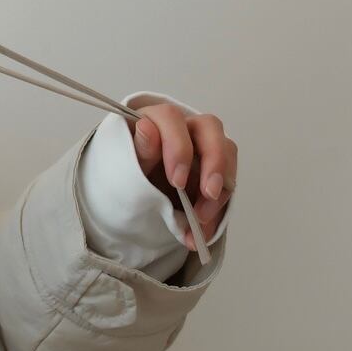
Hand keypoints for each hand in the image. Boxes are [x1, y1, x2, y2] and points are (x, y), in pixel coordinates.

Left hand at [130, 102, 237, 248]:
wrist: (131, 197)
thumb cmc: (126, 174)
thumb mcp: (125, 167)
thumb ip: (139, 150)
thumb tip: (146, 127)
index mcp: (158, 120)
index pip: (172, 119)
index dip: (179, 147)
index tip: (177, 181)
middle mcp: (186, 127)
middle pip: (210, 129)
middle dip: (214, 163)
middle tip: (208, 194)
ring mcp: (204, 147)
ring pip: (226, 154)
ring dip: (220, 190)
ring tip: (201, 221)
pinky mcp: (214, 171)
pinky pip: (225, 185)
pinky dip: (216, 211)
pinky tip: (202, 231)